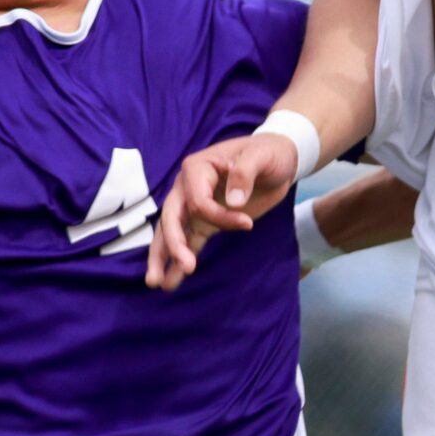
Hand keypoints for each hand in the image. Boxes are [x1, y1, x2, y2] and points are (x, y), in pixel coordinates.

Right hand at [144, 132, 301, 291]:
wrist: (277, 160)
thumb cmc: (268, 153)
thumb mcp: (260, 156)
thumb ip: (245, 174)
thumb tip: (233, 202)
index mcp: (198, 168)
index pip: (198, 201)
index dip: (220, 217)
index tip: (247, 224)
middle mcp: (188, 187)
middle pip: (172, 217)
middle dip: (174, 243)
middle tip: (186, 266)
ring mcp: (194, 206)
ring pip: (171, 232)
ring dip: (163, 256)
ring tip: (156, 282)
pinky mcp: (205, 221)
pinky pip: (188, 241)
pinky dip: (179, 261)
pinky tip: (171, 281)